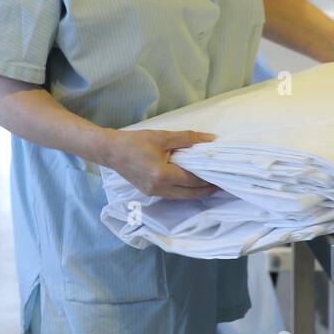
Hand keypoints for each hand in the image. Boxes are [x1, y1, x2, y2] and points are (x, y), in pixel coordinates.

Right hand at [101, 129, 218, 198]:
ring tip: (210, 184)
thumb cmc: (135, 142)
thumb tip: (210, 139)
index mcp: (163, 175)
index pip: (192, 179)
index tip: (222, 174)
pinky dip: (184, 191)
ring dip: (196, 192)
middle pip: (190, 193)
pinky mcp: (149, 193)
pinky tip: (191, 184)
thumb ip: (188, 138)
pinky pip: (172, 195)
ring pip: (181, 197)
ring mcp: (153, 193)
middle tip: (222, 184)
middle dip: (206, 190)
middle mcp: (159, 188)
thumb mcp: (163, 137)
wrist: (110, 151)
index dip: (208, 178)